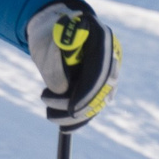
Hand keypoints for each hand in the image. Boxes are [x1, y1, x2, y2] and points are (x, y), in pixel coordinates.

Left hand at [29, 1, 119, 129]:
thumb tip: (63, 89)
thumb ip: (55, 61)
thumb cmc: (49, 34)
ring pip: (100, 100)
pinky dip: (81, 119)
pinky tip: (64, 128)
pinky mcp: (102, 83)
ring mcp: (110, 70)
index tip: (72, 109)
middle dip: (80, 107)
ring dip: (75, 115)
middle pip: (104, 88)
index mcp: (102, 38)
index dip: (88, 92)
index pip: (101, 70)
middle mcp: (112, 55)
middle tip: (54, 117)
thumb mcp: (47, 43)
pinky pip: (95, 104)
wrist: (54, 30)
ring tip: (48, 114)